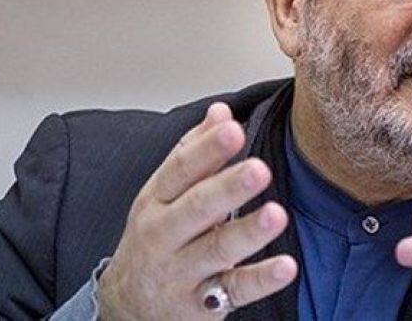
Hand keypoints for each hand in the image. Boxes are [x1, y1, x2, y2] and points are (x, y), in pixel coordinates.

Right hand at [98, 103, 297, 319]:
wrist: (125, 306)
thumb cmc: (155, 239)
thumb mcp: (164, 194)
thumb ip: (194, 152)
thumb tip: (221, 110)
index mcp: (157, 200)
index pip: (181, 169)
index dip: (207, 149)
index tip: (233, 128)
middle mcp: (164, 234)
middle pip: (197, 207)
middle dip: (228, 187)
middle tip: (259, 169)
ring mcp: (181, 271)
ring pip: (217, 249)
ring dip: (248, 232)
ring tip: (277, 214)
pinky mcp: (200, 305)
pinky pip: (233, 291)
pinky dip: (260, 280)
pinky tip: (286, 266)